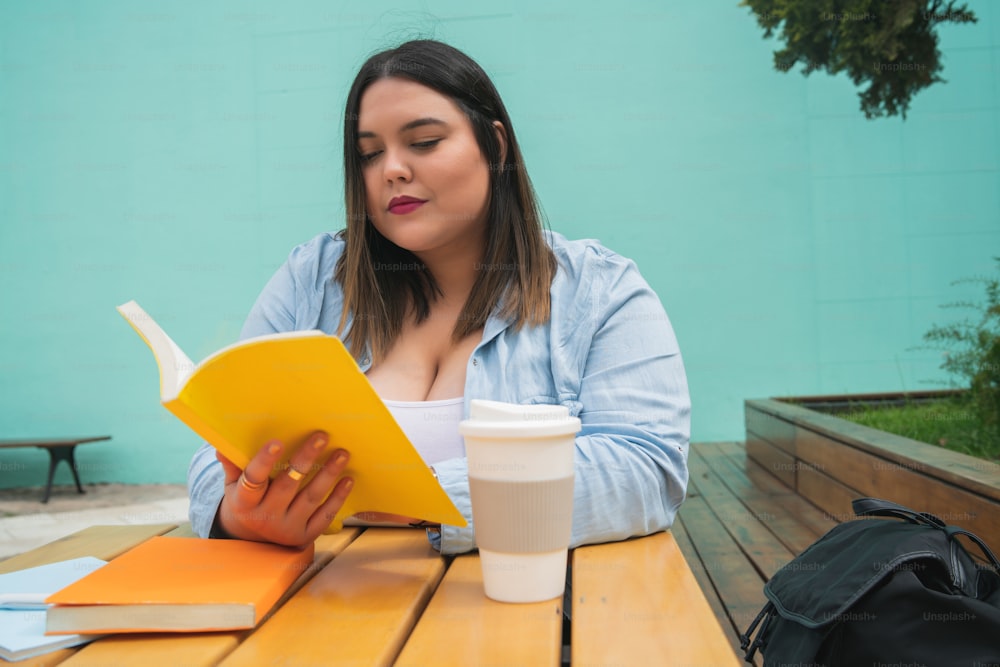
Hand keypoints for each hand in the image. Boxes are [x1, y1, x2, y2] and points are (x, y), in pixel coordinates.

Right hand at [215, 431, 352, 546]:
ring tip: (342, 453)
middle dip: (305, 459)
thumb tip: (221, 447)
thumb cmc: (247, 501)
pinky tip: (348, 479)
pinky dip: (338, 498)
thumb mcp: (234, 487)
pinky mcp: (305, 536)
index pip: (253, 480)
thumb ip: (232, 466)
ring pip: (310, 499)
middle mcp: (265, 517)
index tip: (278, 441)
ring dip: (328, 475)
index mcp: (244, 502)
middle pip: (287, 486)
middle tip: (322, 436)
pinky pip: (324, 516)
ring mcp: (287, 529)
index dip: (265, 461)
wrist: (255, 542)